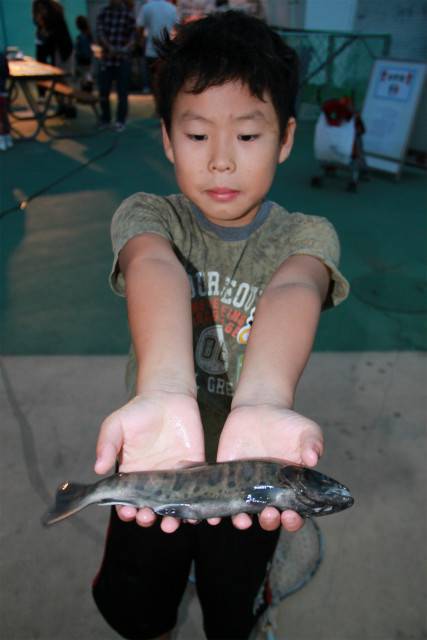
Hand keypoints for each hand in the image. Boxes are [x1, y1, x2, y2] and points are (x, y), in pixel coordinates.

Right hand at [95, 391, 204, 532]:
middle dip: (148, 518)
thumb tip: (98, 468)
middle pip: (150, 509)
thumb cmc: (139, 411)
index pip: (127, 500)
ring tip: (172, 523)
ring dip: (173, 519)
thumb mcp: (116, 424)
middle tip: (148, 516)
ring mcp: (174, 476)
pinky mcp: (193, 468)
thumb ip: (107, 445)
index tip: (128, 512)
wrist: (168, 396)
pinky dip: (198, 505)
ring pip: (174, 506)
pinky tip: (198, 515)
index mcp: (132, 474)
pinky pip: (196, 491)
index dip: (126, 510)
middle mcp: (153, 480)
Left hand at [216, 403, 322, 532]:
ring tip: (242, 520)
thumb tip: (313, 458)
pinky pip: (220, 496)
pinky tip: (213, 515)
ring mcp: (246, 487)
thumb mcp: (307, 431)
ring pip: (243, 514)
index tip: (292, 515)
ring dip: (242, 521)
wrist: (259, 410)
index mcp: (291, 488)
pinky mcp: (227, 477)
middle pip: (269, 518)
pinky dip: (216, 509)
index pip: (294, 513)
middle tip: (269, 513)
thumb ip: (313, 444)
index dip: (293, 520)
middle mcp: (268, 493)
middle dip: (269, 521)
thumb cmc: (288, 424)